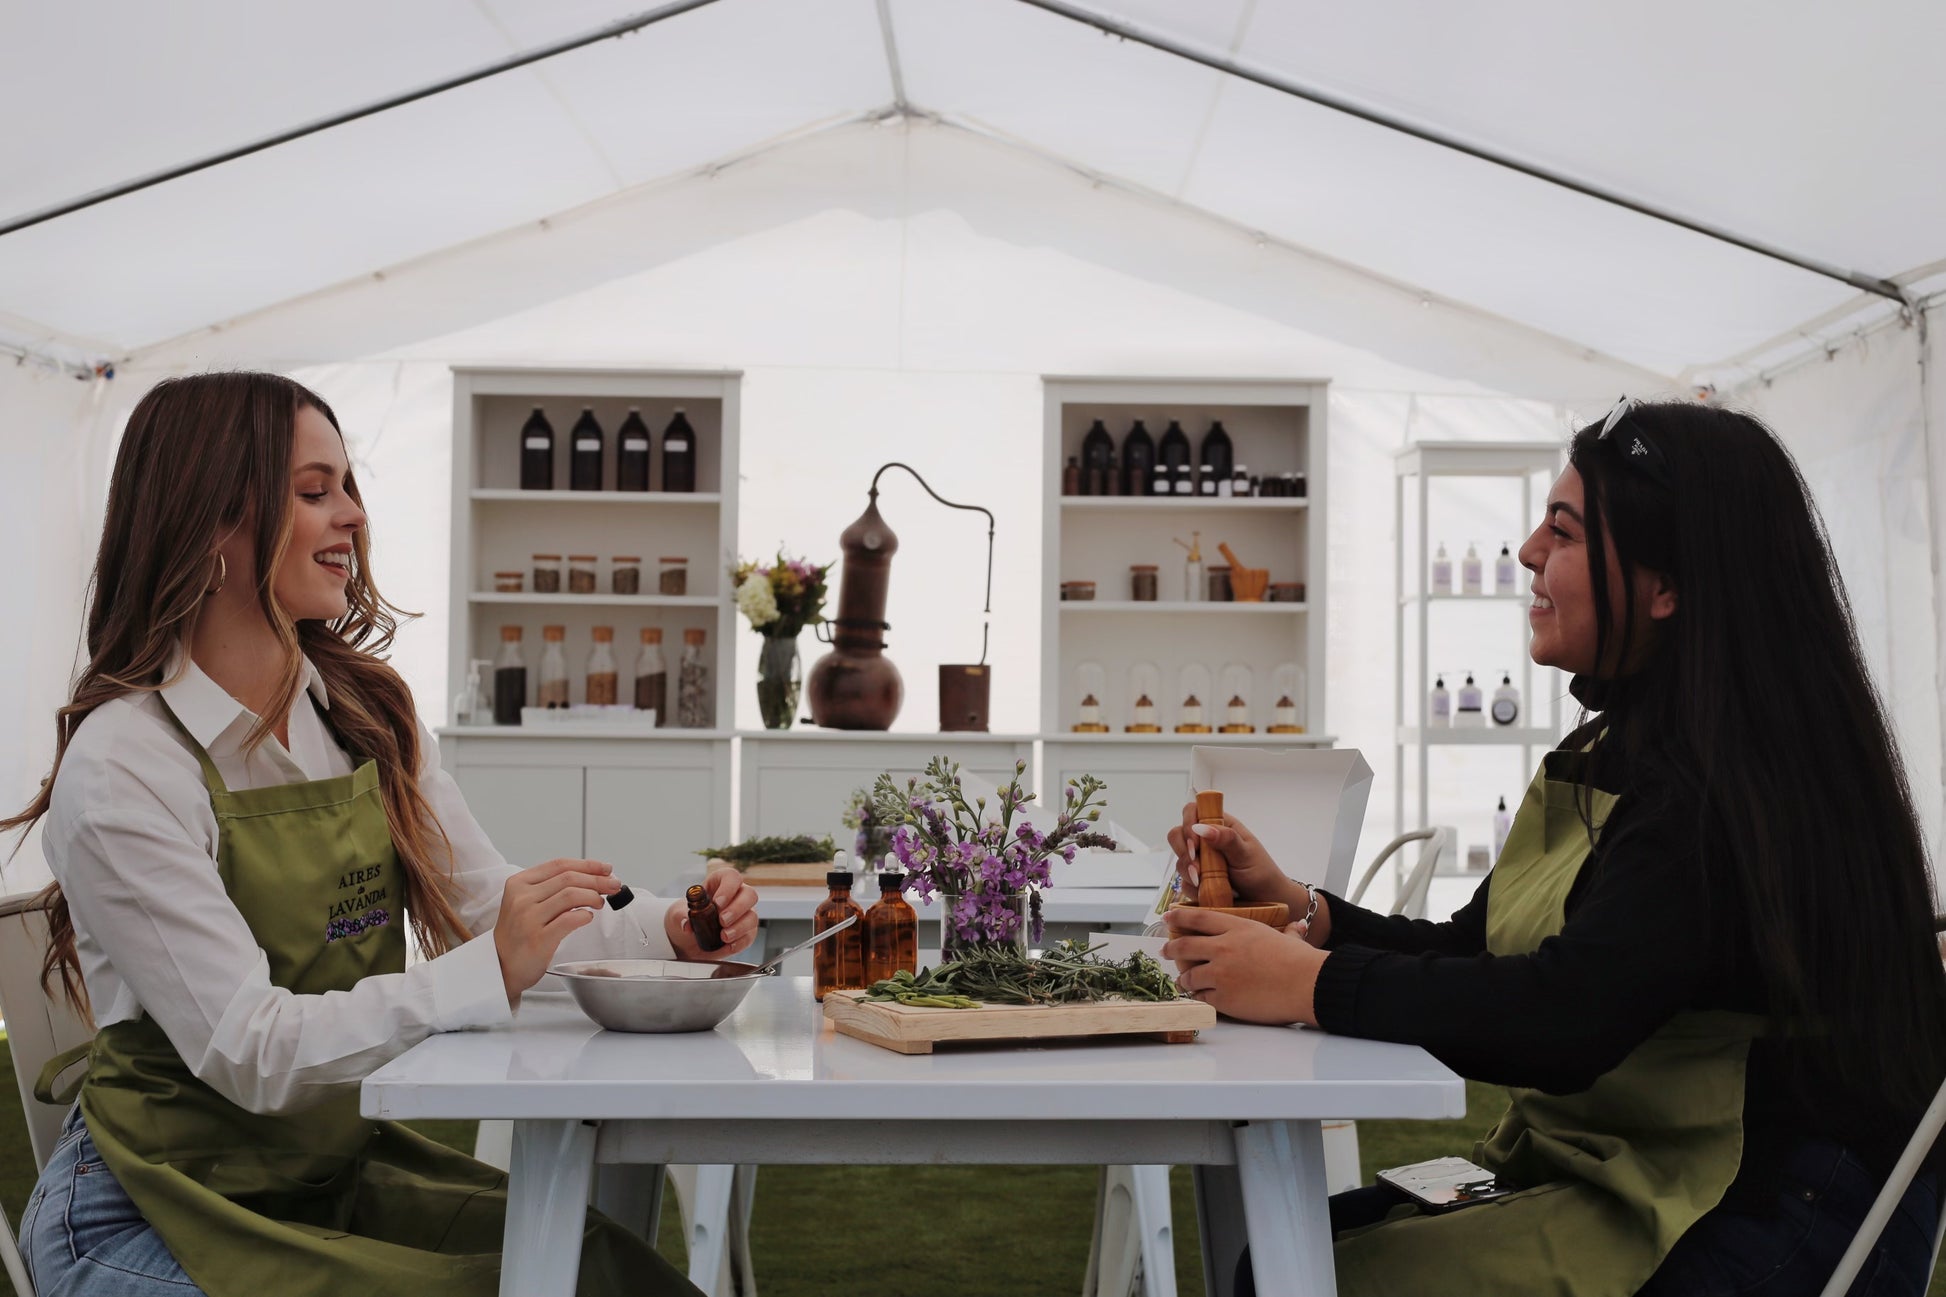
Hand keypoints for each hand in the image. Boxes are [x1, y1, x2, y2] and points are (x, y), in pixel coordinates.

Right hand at [494, 858, 622, 1005]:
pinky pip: (570, 919)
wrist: (501, 966)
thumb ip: (553, 889)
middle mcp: (522, 898)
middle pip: (569, 878)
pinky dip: (585, 915)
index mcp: (519, 883)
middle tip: (614, 885)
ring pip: (571, 895)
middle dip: (597, 879)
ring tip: (600, 903)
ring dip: (593, 896)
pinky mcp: (538, 938)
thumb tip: (594, 878)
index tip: (607, 869)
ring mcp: (528, 918)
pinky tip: (588, 917)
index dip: (588, 865)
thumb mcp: (528, 903)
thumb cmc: (519, 934)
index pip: (560, 865)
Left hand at [665, 870, 759, 960]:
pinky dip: (740, 942)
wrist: (686, 941)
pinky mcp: (745, 933)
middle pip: (749, 894)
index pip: (731, 877)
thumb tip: (687, 925)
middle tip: (722, 921)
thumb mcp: (676, 915)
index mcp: (719, 885)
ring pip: (753, 916)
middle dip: (737, 909)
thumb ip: (680, 917)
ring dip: (739, 927)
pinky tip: (728, 945)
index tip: (717, 903)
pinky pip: (750, 936)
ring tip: (723, 936)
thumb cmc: (686, 919)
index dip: (728, 888)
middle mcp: (736, 897)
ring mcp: (743, 915)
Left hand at [1161, 907, 1326, 1024]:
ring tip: (1182, 981)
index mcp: (1238, 928)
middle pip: (1185, 946)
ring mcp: (1221, 974)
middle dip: (1171, 948)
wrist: (1306, 984)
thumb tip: (1299, 926)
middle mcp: (1224, 948)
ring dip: (1184, 979)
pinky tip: (1199, 998)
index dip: (1180, 917)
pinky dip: (1198, 997)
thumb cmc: (1301, 961)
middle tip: (1164, 950)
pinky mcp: (1223, 998)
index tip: (1168, 917)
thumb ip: (1287, 931)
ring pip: (1189, 975)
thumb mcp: (1289, 938)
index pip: (1199, 918)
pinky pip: (1201, 997)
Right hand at [1167, 803, 1310, 918]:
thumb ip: (1226, 839)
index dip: (1188, 823)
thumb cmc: (1261, 873)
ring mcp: (1200, 861)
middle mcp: (1206, 840)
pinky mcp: (1197, 879)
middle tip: (1197, 867)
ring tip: (1203, 882)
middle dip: (1184, 851)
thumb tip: (1202, 827)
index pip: (1193, 811)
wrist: (1266, 901)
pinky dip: (1192, 887)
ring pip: (1179, 859)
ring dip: (1188, 871)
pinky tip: (1206, 892)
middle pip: (1178, 834)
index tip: (1195, 843)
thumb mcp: (1246, 854)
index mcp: (1219, 826)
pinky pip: (1184, 881)